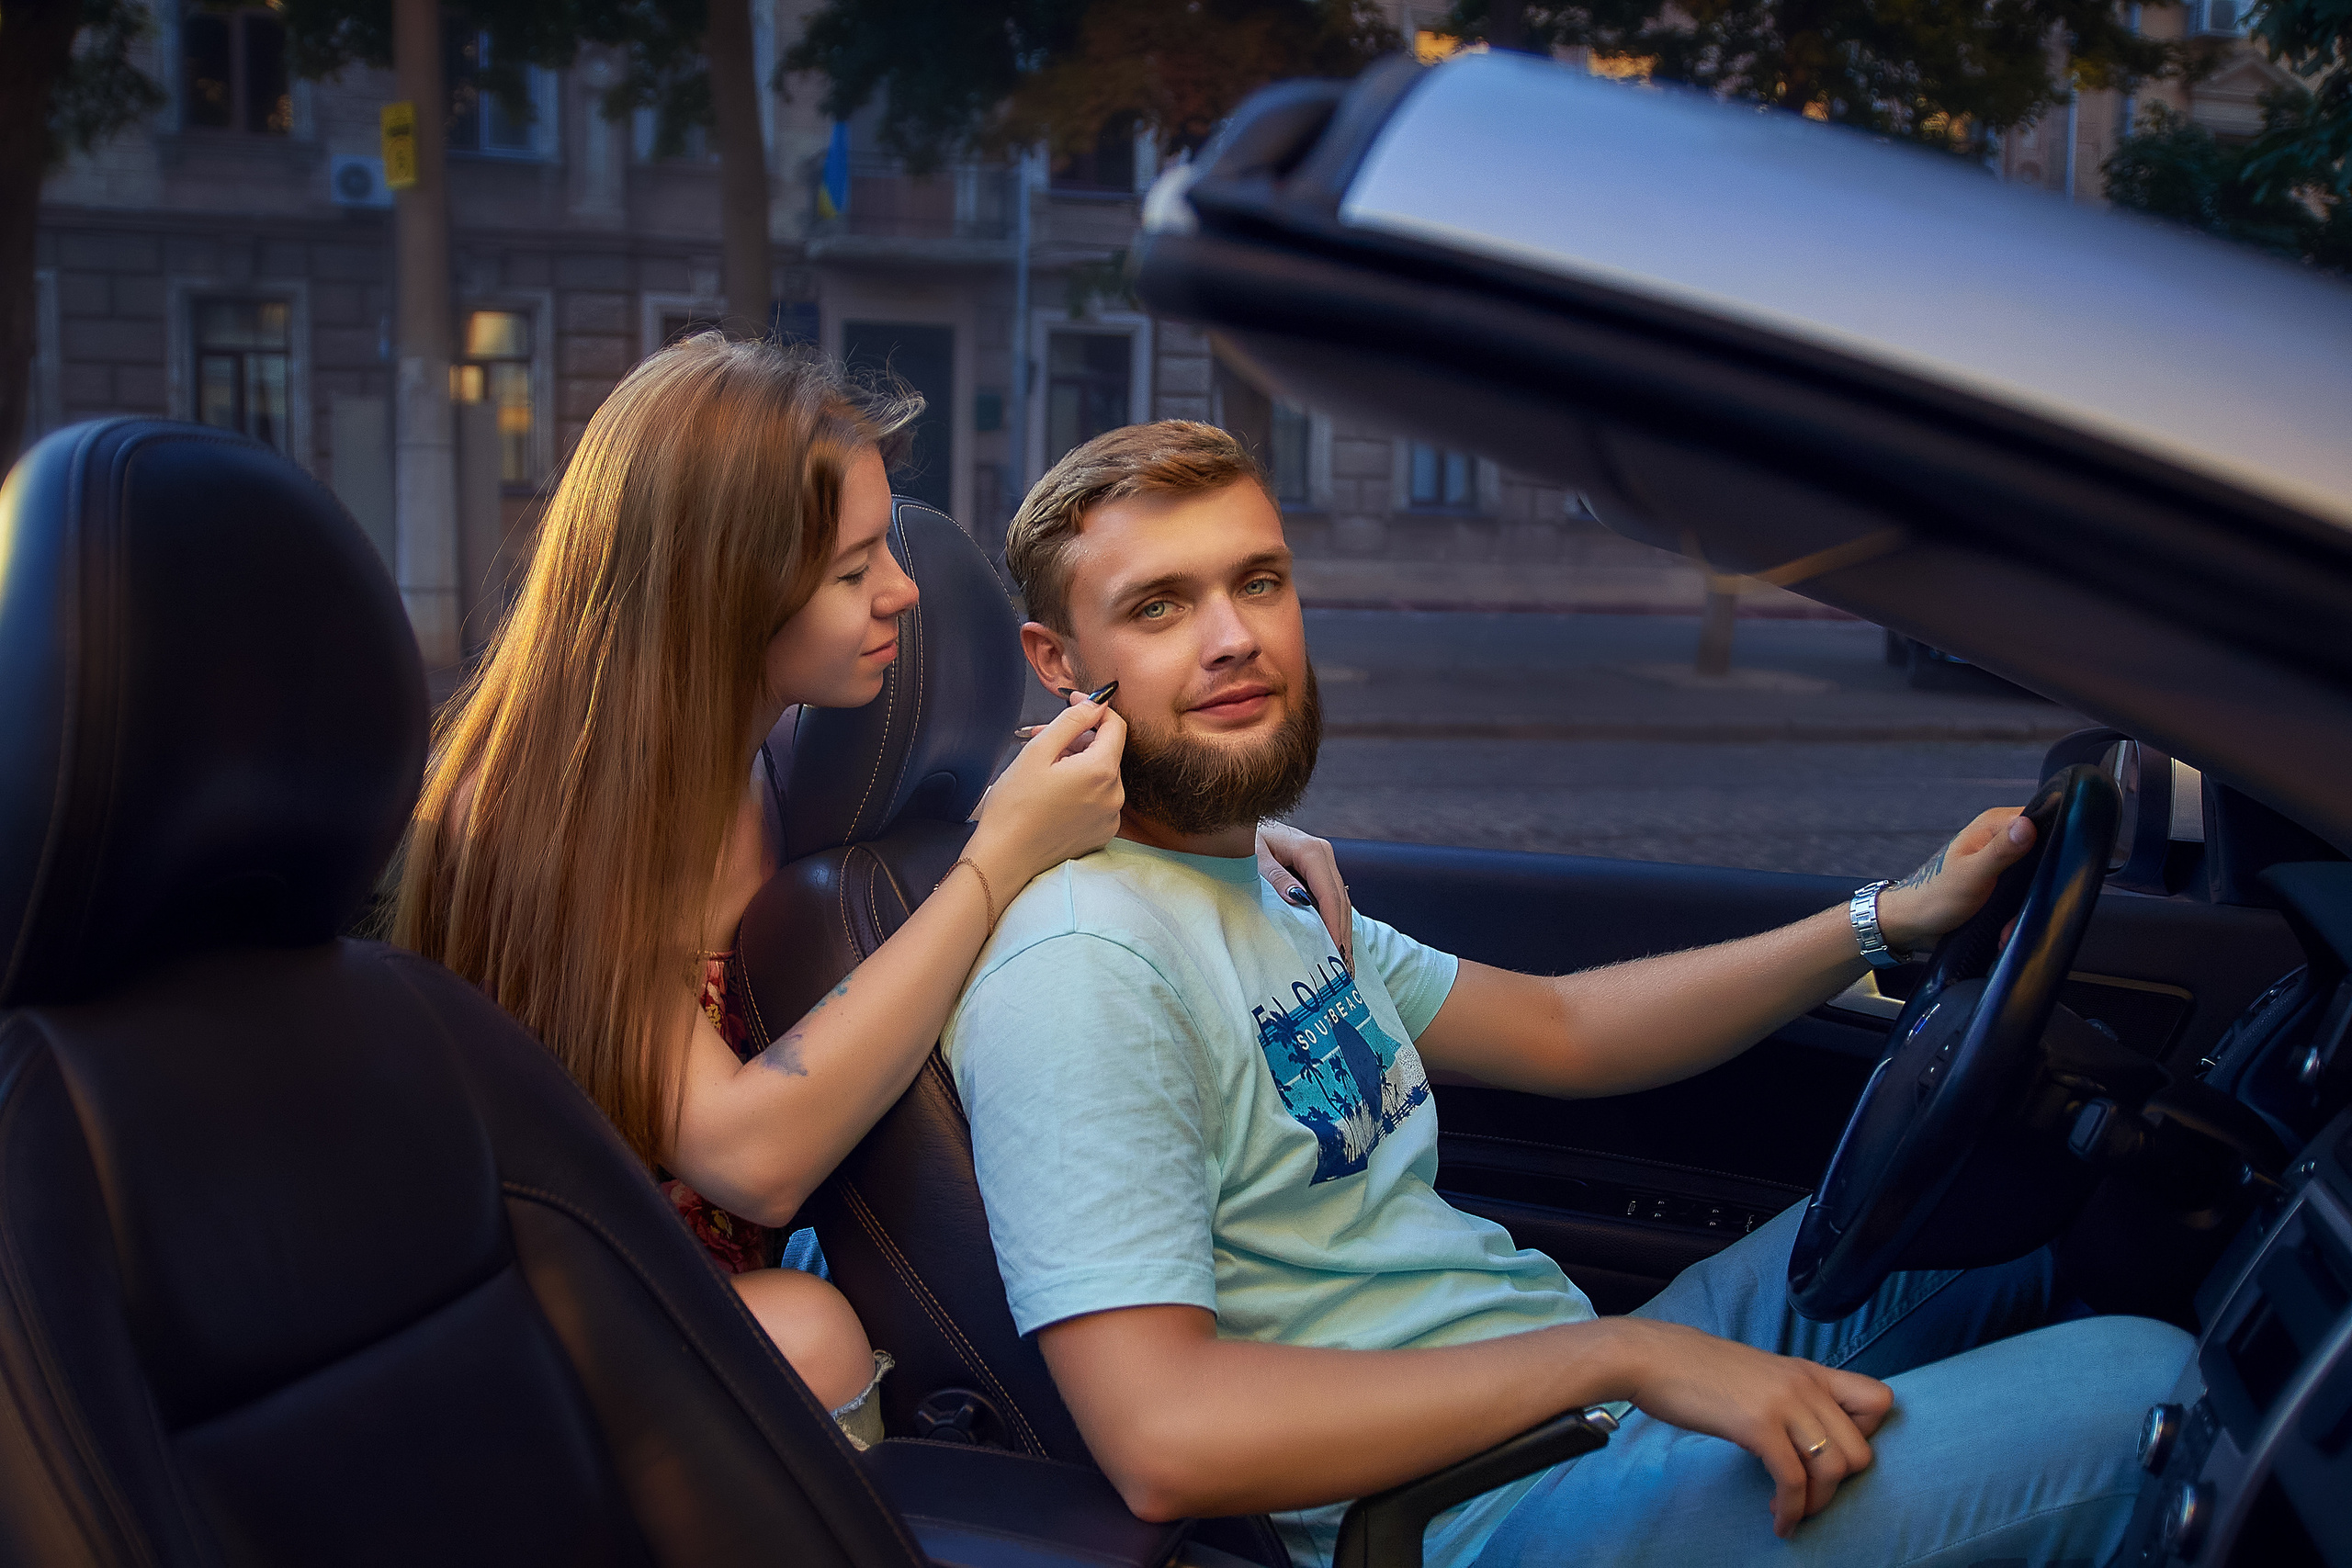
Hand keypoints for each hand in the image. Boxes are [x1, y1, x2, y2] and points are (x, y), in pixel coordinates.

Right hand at [969, 695, 1124, 884]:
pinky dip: (1081, 787)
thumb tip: (1096, 703)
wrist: (1006, 857)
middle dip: (1078, 737)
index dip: (1095, 709)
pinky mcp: (1102, 832)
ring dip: (1077, 761)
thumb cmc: (1015, 807)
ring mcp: (1110, 817)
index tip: (1075, 702)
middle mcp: (1114, 795)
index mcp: (1101, 772)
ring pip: (1101, 773)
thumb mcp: (1039, 751)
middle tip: (1043, 736)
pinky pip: (1098, 797)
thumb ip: (1072, 721)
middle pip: (1106, 750)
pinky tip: (1054, 790)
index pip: (1116, 726)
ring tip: (1043, 765)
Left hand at [1256, 821, 1353, 969]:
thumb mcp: (1254, 858)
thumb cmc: (1243, 838)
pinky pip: (1332, 895)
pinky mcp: (1318, 867)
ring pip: (1340, 898)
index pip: (1329, 893)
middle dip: (1343, 932)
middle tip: (1343, 965)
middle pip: (1339, 898)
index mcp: (1309, 850)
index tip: (1334, 950)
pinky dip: (1335, 918)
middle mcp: (1322, 852)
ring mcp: (1323, 859)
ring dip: (1343, 928)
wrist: (1239, 822)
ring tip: (1343, 959)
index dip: (1333, 924)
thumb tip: (1299, 900)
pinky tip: (1335, 939)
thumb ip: (1276, 878)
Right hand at [1607, 1317, 1892, 1537]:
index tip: (1831, 1453)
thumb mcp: (1759, 1376)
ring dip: (1816, 1505)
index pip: (1880, 1401)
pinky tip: (1777, 1520)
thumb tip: (1804, 1435)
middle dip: (1839, 1487)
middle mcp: (1806, 1385)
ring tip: (1789, 1512)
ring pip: (1833, 1470)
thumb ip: (1789, 1398)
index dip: (1867, 1436)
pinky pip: (1793, 1480)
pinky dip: (1791, 1510)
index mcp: (1809, 1371)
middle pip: (1861, 1452)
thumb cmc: (1696, 1370)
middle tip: (1809, 1496)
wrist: (1651, 1358)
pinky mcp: (1758, 1425)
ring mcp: (1784, 1403)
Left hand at [1874, 807, 2037, 954]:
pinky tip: (2003, 930)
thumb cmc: (1935, 896)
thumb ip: (2001, 850)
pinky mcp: (2003, 882)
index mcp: (1994, 824)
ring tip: (2006, 926)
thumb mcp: (1972, 874)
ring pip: (2036, 879)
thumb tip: (2028, 824)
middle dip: (2039, 885)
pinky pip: (2024, 895)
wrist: (1914, 924)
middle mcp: (2001, 838)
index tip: (2050, 872)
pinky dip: (2017, 914)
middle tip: (2018, 910)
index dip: (2056, 841)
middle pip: (2045, 853)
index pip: (2042, 818)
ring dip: (2026, 906)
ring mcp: (2003, 861)